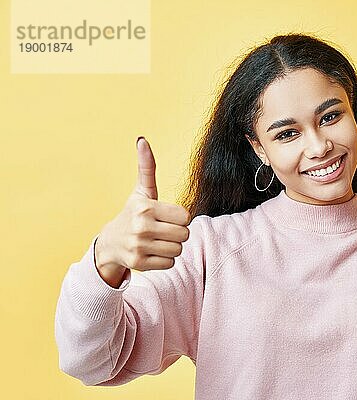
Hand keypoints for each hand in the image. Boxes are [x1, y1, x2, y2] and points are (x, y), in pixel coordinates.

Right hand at [95, 137, 191, 276]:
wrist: (110, 243)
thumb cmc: (133, 214)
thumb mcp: (141, 191)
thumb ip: (146, 167)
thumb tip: (142, 140)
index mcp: (145, 208)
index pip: (185, 216)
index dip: (179, 217)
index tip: (166, 217)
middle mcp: (141, 227)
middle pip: (184, 234)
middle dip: (177, 233)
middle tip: (162, 230)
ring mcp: (139, 246)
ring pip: (178, 249)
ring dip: (172, 247)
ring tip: (157, 241)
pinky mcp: (139, 263)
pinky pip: (170, 263)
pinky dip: (165, 259)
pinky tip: (152, 252)